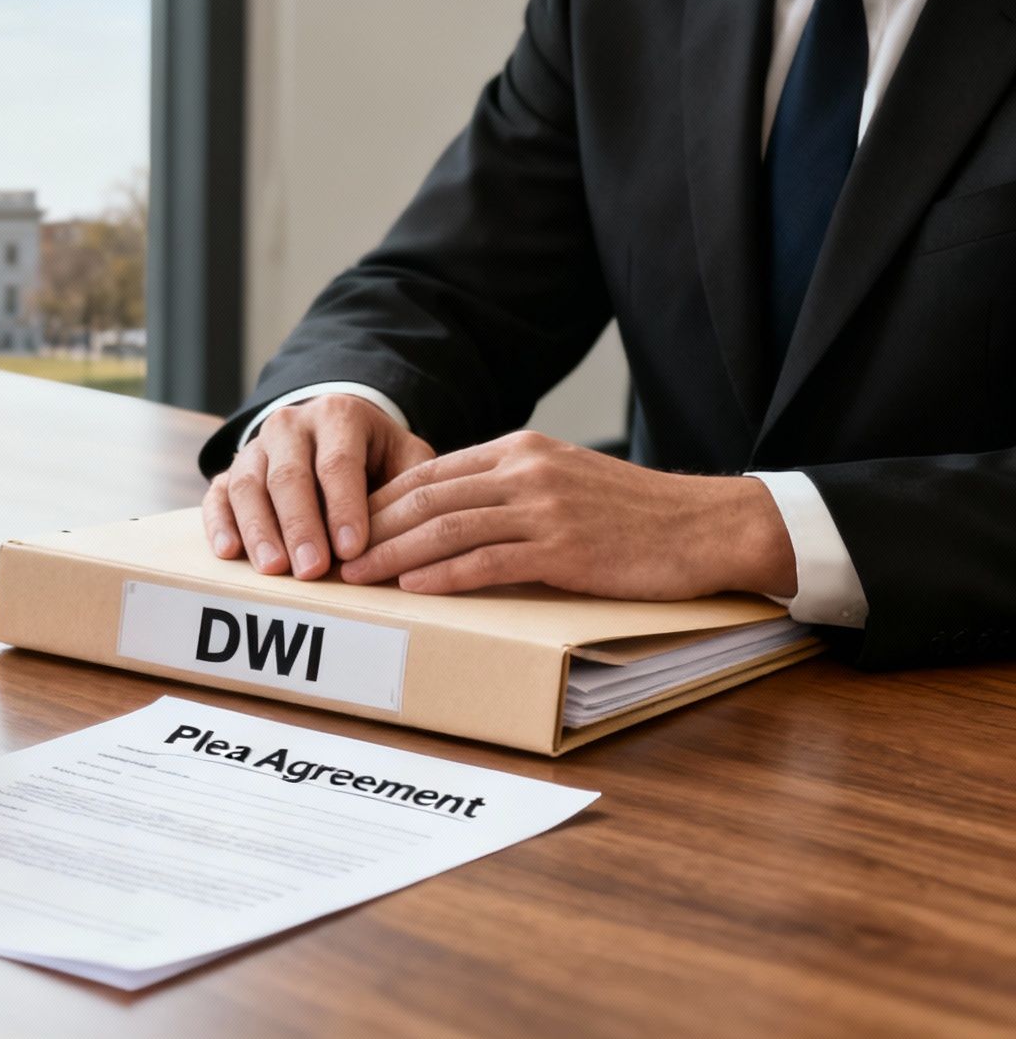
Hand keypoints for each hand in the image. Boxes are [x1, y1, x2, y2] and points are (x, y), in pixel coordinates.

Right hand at [204, 394, 435, 577]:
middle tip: (312, 570)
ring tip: (274, 569)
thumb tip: (413, 535)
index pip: (338, 462)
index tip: (352, 549)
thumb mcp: (405, 458)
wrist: (333, 432)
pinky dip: (219, 524)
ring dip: (259, 530)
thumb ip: (412, 488)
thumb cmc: (376, 457)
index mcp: (338, 415)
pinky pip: (217, 495)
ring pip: (247, 484)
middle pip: (288, 475)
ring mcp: (255, 447)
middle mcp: (290, 425)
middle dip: (300, 525)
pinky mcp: (229, 471)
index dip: (343, 506)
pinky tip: (228, 552)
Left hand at [338, 430, 797, 598]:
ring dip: (392, 555)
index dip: (379, 501)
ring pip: (446, 529)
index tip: (344, 526)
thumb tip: (450, 513)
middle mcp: (525, 471)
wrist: (706, 525)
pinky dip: (443, 575)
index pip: (429, 473)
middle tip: (332, 555)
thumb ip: (510, 489)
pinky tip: (411, 588)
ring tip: (357, 576)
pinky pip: (487, 561)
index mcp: (520, 451)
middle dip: (371, 528)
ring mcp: (544, 508)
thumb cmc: (634, 513)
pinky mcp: (564, 548)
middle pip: (426, 499)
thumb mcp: (564, 480)